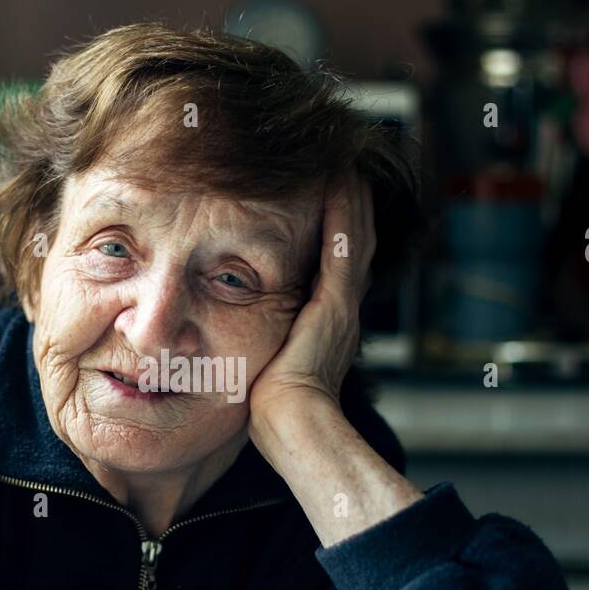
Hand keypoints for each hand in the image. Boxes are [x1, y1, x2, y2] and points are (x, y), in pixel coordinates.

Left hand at [248, 170, 375, 433]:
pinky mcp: (335, 304)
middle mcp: (341, 310)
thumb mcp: (268, 366)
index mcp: (327, 324)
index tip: (329, 199)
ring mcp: (342, 305)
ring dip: (350, 200)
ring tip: (345, 165)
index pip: (336, 266)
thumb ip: (263, 345)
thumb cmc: (271, 409)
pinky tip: (342, 182)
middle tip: (346, 168)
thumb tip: (234, 340)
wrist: (292, 424)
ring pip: (354, 238)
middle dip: (350, 207)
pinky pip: (344, 246)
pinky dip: (345, 213)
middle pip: (353, 245)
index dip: (337, 231)